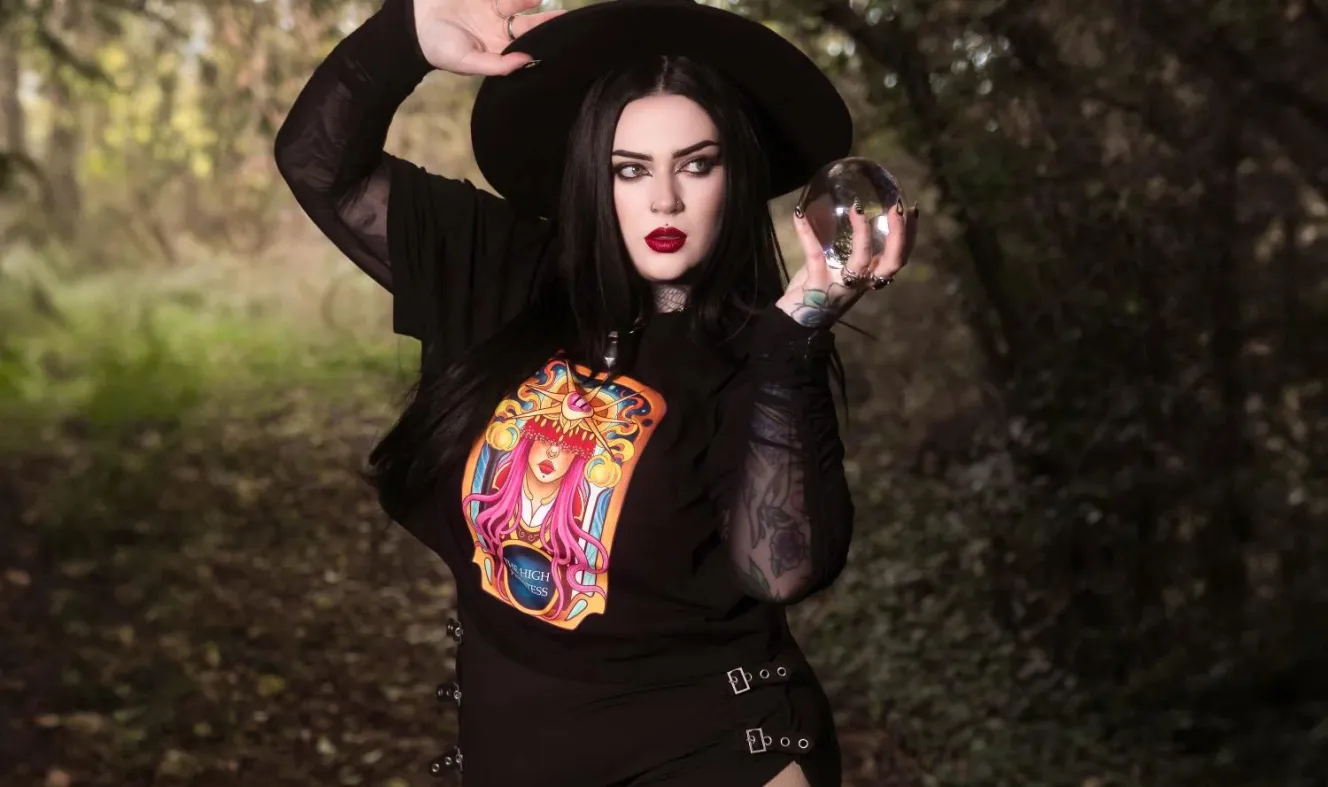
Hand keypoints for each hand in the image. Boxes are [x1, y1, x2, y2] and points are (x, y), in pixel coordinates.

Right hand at [413, 0, 564, 75]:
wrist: (411, 24)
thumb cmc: (437, 48)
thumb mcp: (466, 61)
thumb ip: (496, 64)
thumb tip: (528, 61)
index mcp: (497, 46)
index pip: (526, 43)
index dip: (543, 39)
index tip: (562, 36)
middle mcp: (497, 25)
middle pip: (528, 20)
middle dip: (546, 18)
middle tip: (565, 16)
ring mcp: (490, 6)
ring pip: (516, 0)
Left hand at [776, 198, 919, 327]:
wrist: (796, 322)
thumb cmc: (819, 291)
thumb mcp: (836, 267)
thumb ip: (842, 244)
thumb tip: (838, 207)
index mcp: (870, 276)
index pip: (898, 257)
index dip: (909, 235)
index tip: (912, 210)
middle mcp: (862, 281)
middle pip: (891, 262)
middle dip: (899, 235)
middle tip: (897, 208)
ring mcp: (841, 284)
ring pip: (860, 261)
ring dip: (862, 234)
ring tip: (858, 209)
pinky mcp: (817, 284)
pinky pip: (814, 255)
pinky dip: (806, 233)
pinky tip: (798, 215)